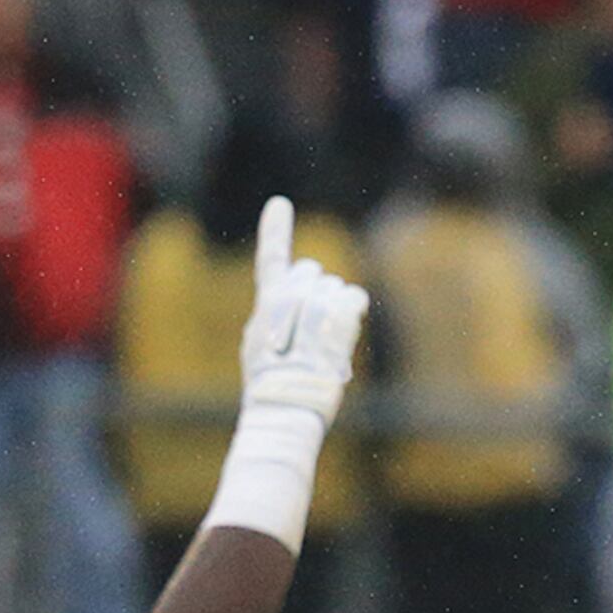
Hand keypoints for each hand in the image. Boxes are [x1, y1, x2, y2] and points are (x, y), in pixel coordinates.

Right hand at [235, 195, 367, 422]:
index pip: (271, 260)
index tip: (279, 205)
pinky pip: (354, 298)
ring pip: (334, 288)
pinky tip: (345, 330)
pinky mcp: (337, 319)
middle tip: (312, 328)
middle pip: (310, 272)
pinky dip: (352, 311)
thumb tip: (287, 300)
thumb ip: (273, 319)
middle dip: (315, 292)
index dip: (276, 231)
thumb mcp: (259, 348)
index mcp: (266, 304)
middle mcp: (289, 297)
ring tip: (324, 341)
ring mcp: (314, 305)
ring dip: (335, 308)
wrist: (285, 407)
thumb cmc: (272, 388)